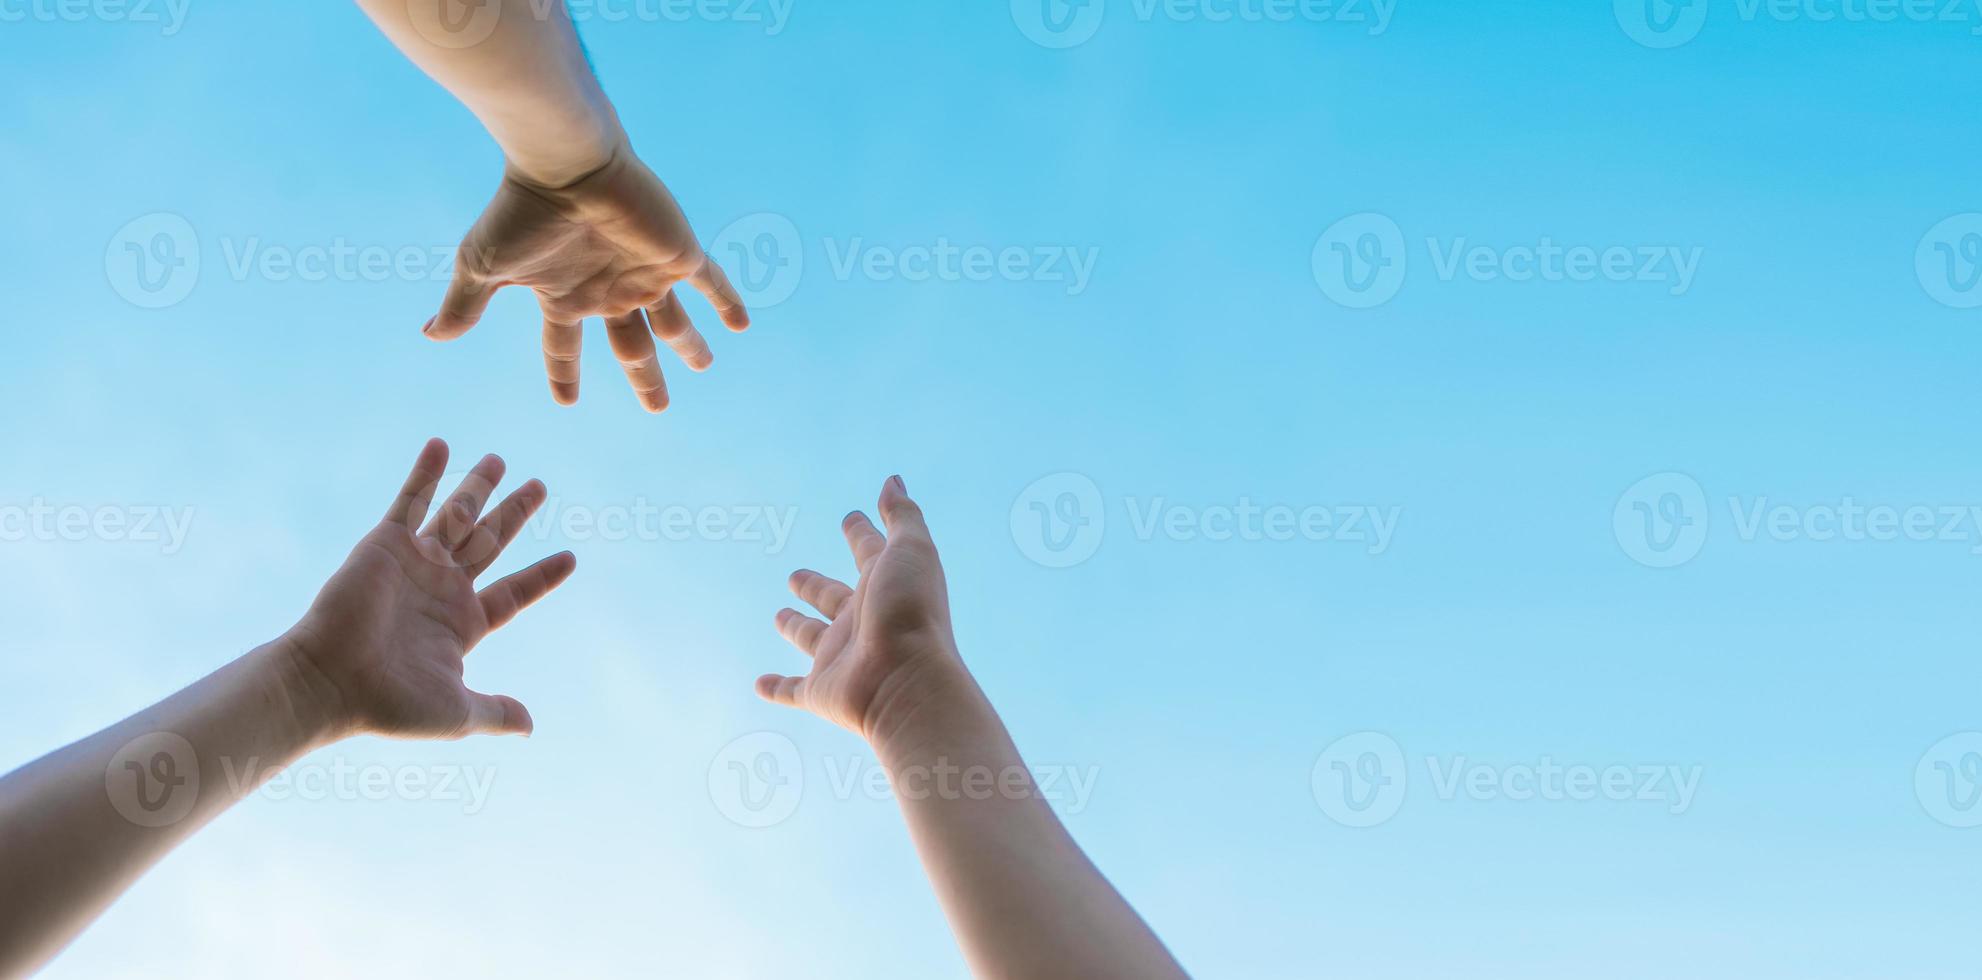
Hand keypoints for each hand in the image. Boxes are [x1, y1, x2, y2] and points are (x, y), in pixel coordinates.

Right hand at [284, 439, 575, 739]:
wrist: (331, 683)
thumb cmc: (390, 703)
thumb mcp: (457, 713)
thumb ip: (495, 712)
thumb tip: (531, 727)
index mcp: (464, 624)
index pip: (514, 593)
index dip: (542, 576)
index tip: (571, 558)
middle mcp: (443, 588)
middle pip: (491, 541)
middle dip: (515, 514)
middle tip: (540, 486)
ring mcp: (416, 564)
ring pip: (458, 515)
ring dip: (478, 486)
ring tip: (500, 459)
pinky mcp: (386, 545)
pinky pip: (410, 500)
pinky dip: (426, 473)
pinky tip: (443, 444)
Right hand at [423, 145, 750, 413]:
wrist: (566, 166)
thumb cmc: (522, 213)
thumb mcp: (484, 267)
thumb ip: (465, 306)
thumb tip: (429, 336)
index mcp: (566, 297)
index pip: (565, 347)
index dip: (564, 374)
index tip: (567, 403)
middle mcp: (609, 290)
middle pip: (631, 347)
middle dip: (646, 377)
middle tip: (659, 408)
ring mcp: (646, 274)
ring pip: (674, 323)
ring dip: (690, 346)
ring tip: (705, 366)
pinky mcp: (677, 255)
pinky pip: (710, 283)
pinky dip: (727, 302)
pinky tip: (742, 324)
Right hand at [758, 478, 977, 743]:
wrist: (907, 682)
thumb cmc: (911, 612)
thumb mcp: (911, 551)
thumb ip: (902, 517)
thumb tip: (893, 480)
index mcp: (884, 587)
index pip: (870, 554)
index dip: (861, 534)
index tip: (852, 517)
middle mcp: (862, 622)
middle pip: (834, 598)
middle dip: (816, 585)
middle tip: (797, 574)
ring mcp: (841, 659)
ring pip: (812, 640)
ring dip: (796, 628)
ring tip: (779, 615)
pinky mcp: (821, 692)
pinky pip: (793, 690)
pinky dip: (776, 688)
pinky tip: (759, 683)